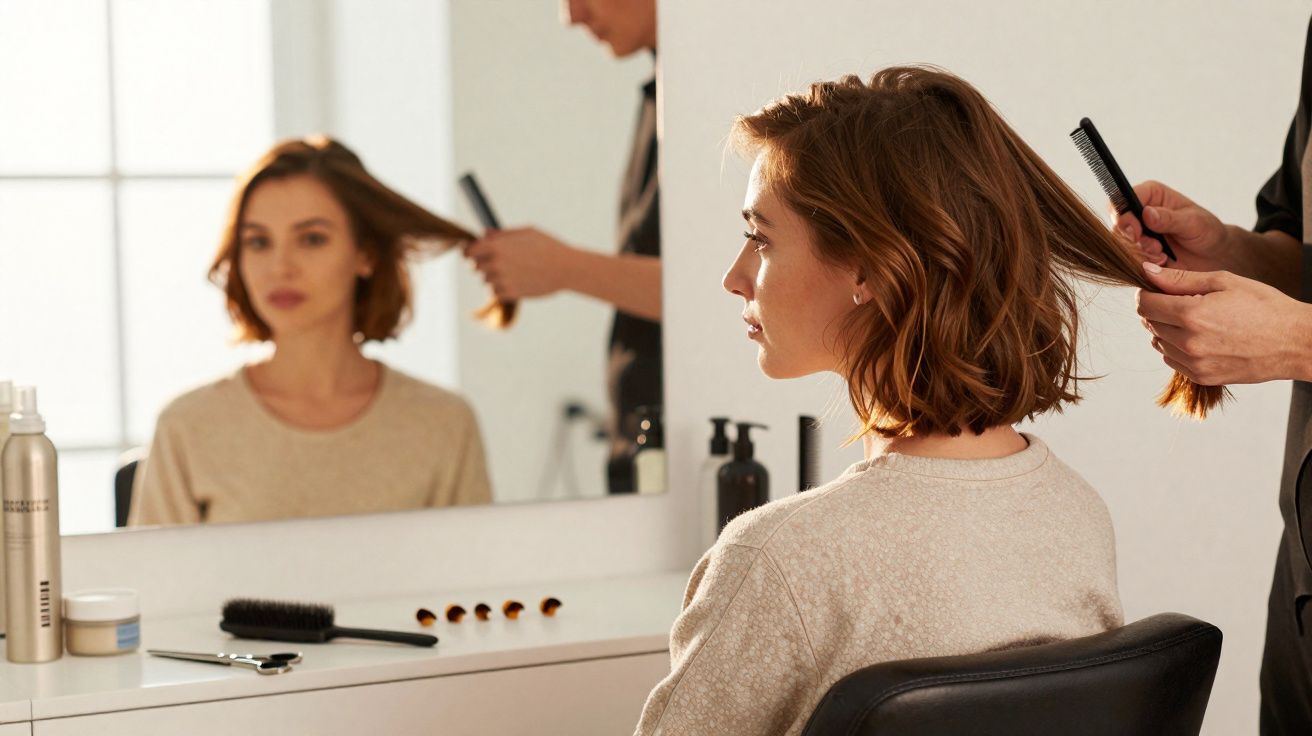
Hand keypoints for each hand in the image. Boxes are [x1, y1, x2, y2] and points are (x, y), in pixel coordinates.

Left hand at [463, 227, 577, 300]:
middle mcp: (497, 263)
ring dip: (494, 279)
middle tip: (499, 264)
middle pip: (476, 268)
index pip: (469, 252)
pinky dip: (501, 290)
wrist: (566, 268)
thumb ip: (503, 234)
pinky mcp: (512, 293)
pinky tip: (515, 282)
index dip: (469, 253)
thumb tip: (485, 233)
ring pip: (486, 282)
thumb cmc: (548, 246)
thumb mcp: (527, 232)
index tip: (474, 255)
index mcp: (498, 245)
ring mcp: (504, 280)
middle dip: (483, 265)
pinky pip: (496, 294)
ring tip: (513, 273)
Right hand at [1111, 181, 1229, 271]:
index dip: (1123, 216)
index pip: (1122, 199)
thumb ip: (1169, 218)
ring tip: (1163, 256)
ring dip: (1140, 254)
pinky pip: (1128, 260)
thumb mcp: (1193, 222)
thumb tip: (1147, 213)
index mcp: (1150, 195)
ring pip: (1121, 245)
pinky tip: (1161, 262)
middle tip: (1156, 248)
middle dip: (1133, 241)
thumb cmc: (1208, 231)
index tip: (1137, 232)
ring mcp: (1137, 234)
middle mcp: (1139, 212)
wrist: (1214, 256)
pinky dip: (1143, 264)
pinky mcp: (1138, 252)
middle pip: (1117, 225)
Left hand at [1136, 262, 1311, 384]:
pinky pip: (1172, 360)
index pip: (1144, 304)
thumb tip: (1146, 270)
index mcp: (1191, 314)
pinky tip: (1200, 337)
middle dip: (1158, 309)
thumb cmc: (1264, 306)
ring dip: (1166, 329)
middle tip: (1183, 301)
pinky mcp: (1202, 377)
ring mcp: (1194, 363)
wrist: (1295, 342)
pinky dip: (1177, 347)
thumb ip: (1180, 278)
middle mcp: (1188, 342)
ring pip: (1158, 342)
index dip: (1146, 292)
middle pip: (1148, 323)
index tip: (1157, 289)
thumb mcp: (1224, 282)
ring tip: (1196, 319)